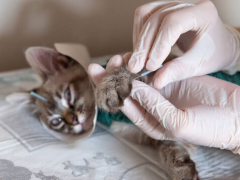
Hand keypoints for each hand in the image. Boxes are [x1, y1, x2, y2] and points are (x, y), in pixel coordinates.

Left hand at [89, 53, 239, 153]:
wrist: (236, 114)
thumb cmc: (210, 127)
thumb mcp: (180, 123)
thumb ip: (155, 106)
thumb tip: (132, 88)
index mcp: (151, 122)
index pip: (124, 105)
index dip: (110, 91)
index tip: (100, 76)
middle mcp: (153, 106)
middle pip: (127, 90)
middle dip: (114, 77)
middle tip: (106, 63)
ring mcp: (162, 91)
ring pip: (138, 77)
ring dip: (128, 67)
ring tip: (120, 56)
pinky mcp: (172, 78)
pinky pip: (154, 68)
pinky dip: (145, 61)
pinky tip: (137, 54)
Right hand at [128, 0, 239, 88]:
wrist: (218, 44)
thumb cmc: (214, 53)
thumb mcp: (200, 65)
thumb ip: (178, 71)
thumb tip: (156, 81)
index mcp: (202, 13)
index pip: (173, 23)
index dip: (158, 45)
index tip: (151, 66)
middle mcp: (185, 4)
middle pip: (155, 19)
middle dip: (143, 46)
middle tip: (135, 67)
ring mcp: (172, 5)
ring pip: (145, 14)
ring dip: (138, 39)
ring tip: (138, 60)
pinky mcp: (163, 10)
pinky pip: (143, 16)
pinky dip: (138, 35)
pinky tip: (140, 51)